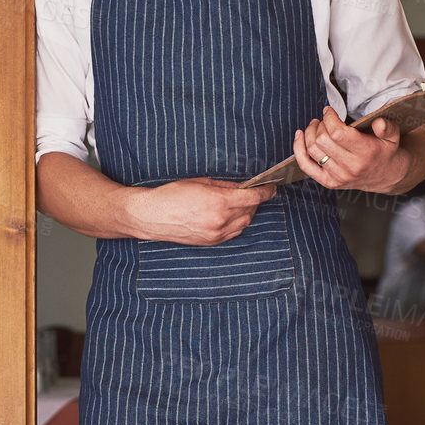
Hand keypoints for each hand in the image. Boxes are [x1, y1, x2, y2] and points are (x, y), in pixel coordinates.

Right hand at [129, 177, 277, 244]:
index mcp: (219, 201)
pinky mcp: (211, 242)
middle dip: (255, 200)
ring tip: (241, 203)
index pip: (253, 197)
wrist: (152, 216)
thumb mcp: (200, 182)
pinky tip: (231, 215)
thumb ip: (225, 185)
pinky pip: (234, 232)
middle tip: (253, 192)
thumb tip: (242, 186)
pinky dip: (238, 223)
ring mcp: (216, 233)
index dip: (266, 191)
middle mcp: (221, 220)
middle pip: (251, 210)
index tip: (272, 187)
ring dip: (247, 212)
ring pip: (244, 223)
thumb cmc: (172, 195)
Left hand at [293, 105, 408, 192]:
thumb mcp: (392, 136)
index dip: (329, 118)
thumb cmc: (385, 151)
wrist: (385, 176)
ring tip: (315, 125)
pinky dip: (298, 149)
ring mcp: (338, 176)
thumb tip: (378, 122)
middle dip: (320, 125)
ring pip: (312, 150)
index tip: (328, 110)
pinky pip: (306, 166)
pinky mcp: (328, 182)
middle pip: (322, 140)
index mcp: (365, 153)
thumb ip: (387, 127)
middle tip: (324, 119)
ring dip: (309, 133)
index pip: (337, 133)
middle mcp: (350, 167)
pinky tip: (299, 136)